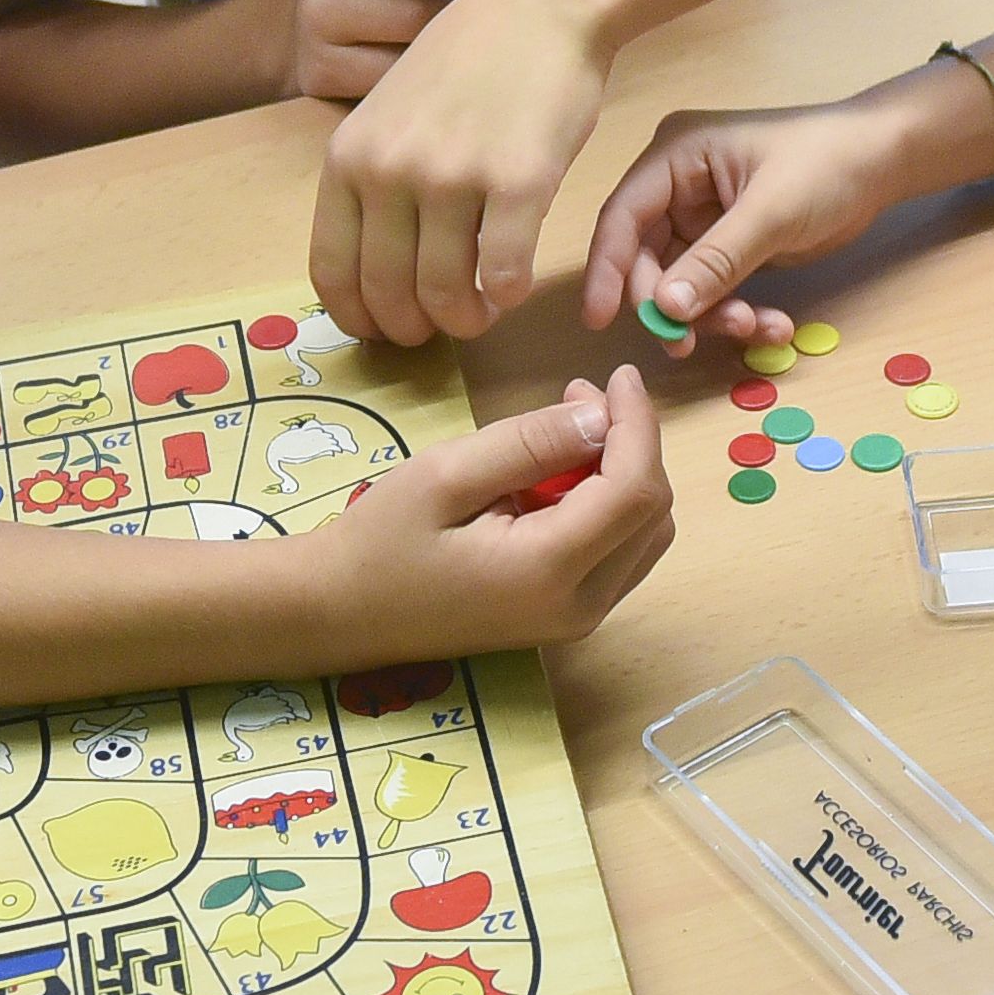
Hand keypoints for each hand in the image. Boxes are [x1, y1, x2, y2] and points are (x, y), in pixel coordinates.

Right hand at [305, 373, 676, 658]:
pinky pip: (618, 554)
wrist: (341, 614)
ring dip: (623, 475)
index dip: (639, 425)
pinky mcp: (566, 617)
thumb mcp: (445, 474)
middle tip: (580, 396)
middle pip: (652, 514)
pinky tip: (559, 477)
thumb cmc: (382, 541)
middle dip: (632, 446)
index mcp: (550, 571)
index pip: (635, 490)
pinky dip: (607, 506)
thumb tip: (601, 416)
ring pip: (644, 535)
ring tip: (567, 430)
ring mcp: (577, 619)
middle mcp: (580, 606)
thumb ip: (529, 444)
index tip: (619, 375)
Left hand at [316, 0, 609, 344]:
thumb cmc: (472, 58)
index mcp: (348, 157)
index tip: (387, 328)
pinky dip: (509, 293)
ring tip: (483, 307)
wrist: (542, 4)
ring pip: (446, 295)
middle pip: (388, 294)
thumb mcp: (392, 113)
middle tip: (444, 324)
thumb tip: (380, 268)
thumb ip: (376, 181)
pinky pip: (504, 274)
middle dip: (417, 328)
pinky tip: (515, 281)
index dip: (360, 317)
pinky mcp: (516, 181)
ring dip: (467, 318)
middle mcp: (389, 170)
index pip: (332, 272)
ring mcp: (451, 176)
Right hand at [580, 84, 957, 347]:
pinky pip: (716, 288)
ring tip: (755, 329)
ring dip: (712, 314)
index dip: (607, 269)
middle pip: (647, 257)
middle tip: (691, 343)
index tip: (600, 320)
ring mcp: (703, 216)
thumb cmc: (826, 164)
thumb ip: (715, 260)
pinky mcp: (730, 244)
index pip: (623, 215)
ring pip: (682, 282)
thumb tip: (663, 307)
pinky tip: (775, 326)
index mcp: (675, 154)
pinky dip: (737, 311)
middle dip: (673, 303)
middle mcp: (679, 184)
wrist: (886, 160)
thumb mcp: (770, 212)